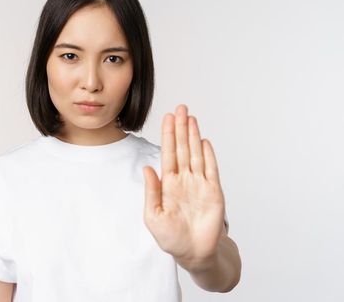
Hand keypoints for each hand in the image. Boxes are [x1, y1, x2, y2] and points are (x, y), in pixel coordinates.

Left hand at [142, 104, 226, 270]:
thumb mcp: (153, 215)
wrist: (193, 253)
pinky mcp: (214, 193)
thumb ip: (151, 191)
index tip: (167, 118)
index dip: (168, 136)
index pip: (168, 154)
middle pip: (182, 149)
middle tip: (181, 108)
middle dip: (181, 129)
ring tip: (191, 118)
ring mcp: (200, 185)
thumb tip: (147, 168)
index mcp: (168, 184)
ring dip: (194, 136)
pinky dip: (208, 155)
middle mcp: (184, 180)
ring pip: (196, 155)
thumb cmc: (171, 238)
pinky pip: (211, 170)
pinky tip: (204, 141)